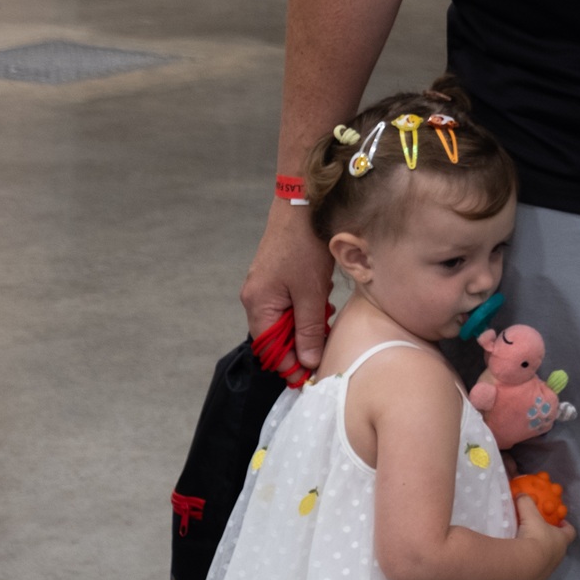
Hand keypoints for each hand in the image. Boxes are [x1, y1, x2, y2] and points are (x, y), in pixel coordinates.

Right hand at [240, 203, 334, 373]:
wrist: (302, 205)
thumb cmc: (306, 247)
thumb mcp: (312, 292)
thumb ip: (309, 329)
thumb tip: (308, 362)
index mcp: (258, 305)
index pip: (270, 350)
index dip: (291, 365)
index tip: (313, 375)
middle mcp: (254, 298)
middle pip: (274, 337)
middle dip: (299, 343)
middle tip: (325, 341)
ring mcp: (262, 287)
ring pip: (282, 320)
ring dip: (303, 324)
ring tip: (324, 315)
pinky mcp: (274, 277)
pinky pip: (286, 304)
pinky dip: (302, 308)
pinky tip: (320, 299)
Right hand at [514, 495, 575, 579]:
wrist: (524, 565)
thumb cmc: (534, 538)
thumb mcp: (530, 516)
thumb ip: (527, 503)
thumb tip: (522, 494)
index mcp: (562, 539)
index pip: (570, 531)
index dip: (566, 525)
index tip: (560, 521)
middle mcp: (559, 554)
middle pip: (559, 545)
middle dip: (551, 539)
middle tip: (540, 533)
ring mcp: (549, 568)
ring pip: (548, 557)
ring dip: (541, 552)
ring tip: (528, 546)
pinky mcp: (538, 577)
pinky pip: (537, 568)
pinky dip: (531, 562)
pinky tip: (522, 558)